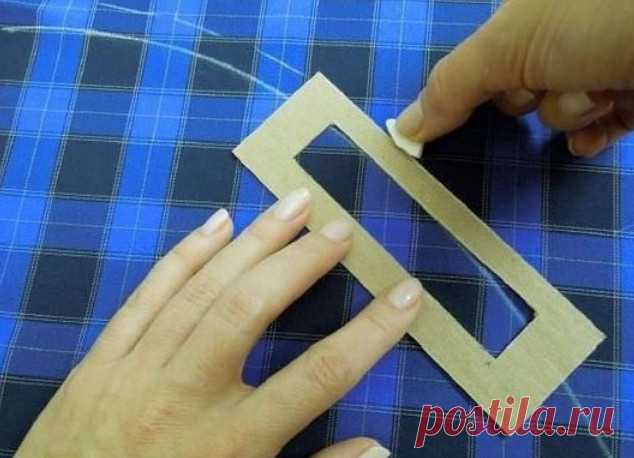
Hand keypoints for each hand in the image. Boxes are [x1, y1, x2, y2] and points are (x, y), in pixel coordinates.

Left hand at [16, 188, 424, 457]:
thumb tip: (379, 449)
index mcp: (230, 443)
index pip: (319, 376)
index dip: (371, 333)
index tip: (406, 294)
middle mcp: (186, 394)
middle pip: (252, 309)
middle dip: (301, 262)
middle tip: (339, 228)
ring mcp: (138, 369)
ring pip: (203, 289)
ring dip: (253, 241)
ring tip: (293, 205)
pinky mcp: (102, 359)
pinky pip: (147, 295)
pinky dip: (186, 255)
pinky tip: (219, 223)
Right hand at [396, 0, 633, 156]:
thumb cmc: (601, 19)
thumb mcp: (511, 44)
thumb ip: (454, 87)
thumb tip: (403, 130)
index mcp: (532, 11)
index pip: (484, 59)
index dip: (480, 84)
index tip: (476, 107)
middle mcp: (566, 32)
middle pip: (522, 86)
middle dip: (535, 93)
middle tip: (555, 76)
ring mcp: (603, 61)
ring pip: (562, 108)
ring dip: (574, 109)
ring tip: (602, 89)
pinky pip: (600, 126)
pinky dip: (595, 132)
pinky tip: (598, 129)